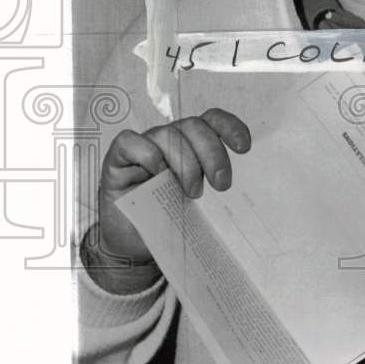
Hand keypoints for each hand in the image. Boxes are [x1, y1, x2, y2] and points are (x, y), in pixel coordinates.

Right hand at [98, 108, 251, 263]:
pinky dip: (147, 157)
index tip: (244, 148)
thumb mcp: (201, 202)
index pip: (212, 120)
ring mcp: (143, 146)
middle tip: (221, 184)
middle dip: (213, 153)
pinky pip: (131, 142)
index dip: (230, 127)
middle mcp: (169, 139)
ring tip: (191, 193)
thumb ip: (215, 187)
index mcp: (193, 144)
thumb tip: (246, 194)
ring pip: (168, 134)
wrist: (134, 243)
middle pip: (195, 126)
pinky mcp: (118, 159)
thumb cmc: (170, 219)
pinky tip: (157, 177)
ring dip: (185, 163)